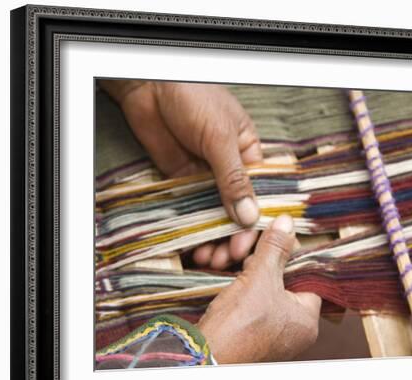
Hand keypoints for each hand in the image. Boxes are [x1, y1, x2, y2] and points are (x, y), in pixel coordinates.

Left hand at [100, 80, 261, 268]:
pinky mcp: (182, 182)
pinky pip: (191, 212)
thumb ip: (233, 178)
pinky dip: (194, 231)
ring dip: (213, 238)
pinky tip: (194, 248)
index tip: (250, 246)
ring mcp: (205, 178)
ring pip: (214, 216)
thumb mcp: (220, 137)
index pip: (260, 196)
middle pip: (237, 211)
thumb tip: (249, 216)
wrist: (150, 87)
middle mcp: (229, 170)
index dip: (257, 223)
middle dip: (233, 237)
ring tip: (209, 259)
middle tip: (226, 259)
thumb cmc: (194, 98)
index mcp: (249, 155)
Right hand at [197, 215, 321, 363]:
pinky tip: (227, 276)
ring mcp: (272, 333)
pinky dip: (240, 288)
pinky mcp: (251, 333)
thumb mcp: (259, 278)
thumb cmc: (238, 326)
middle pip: (284, 280)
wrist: (204, 358)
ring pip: (264, 290)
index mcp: (307, 319)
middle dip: (262, 262)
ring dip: (247, 272)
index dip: (289, 252)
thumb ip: (274, 248)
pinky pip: (250, 302)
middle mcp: (294, 329)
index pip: (307, 274)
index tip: (273, 237)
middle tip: (245, 251)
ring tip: (230, 263)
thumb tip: (287, 223)